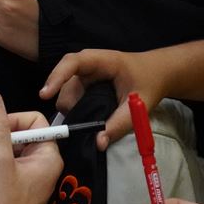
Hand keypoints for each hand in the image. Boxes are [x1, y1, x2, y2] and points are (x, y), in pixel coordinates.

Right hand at [39, 47, 168, 148]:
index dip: (57, 76)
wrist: (158, 72)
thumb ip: (118, 124)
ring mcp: (87, 73)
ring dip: (73, 108)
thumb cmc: (149, 82)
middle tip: (75, 124)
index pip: (73, 62)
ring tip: (87, 122)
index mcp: (103, 61)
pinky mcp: (87, 83)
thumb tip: (98, 143)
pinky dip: (77, 108)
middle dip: (67, 102)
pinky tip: (87, 118)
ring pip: (68, 90)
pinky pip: (74, 95)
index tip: (45, 94)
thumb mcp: (138, 106)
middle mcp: (90, 64)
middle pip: (66, 80)